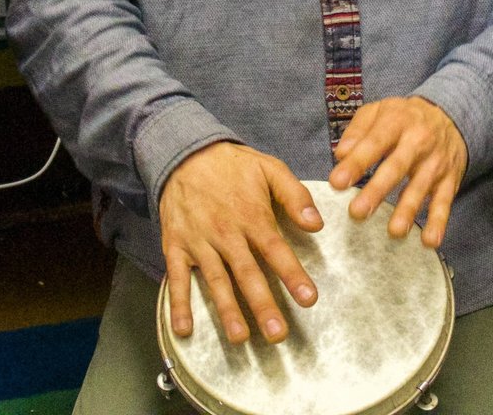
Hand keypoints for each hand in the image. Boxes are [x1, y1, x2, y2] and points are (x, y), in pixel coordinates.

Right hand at [158, 141, 323, 343]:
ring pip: (215, 281)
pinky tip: (184, 330)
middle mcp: (226, 233)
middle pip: (247, 274)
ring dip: (227, 310)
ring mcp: (199, 242)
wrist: (185, 154)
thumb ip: (294, 195)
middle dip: (263, 305)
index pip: (276, 250)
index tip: (308, 299)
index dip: (292, 275)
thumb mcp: (269, 168)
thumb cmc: (233, 165)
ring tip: (240, 337)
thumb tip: (317, 224)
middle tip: (278, 333)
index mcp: (252, 216)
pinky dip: (179, 304)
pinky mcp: (175, 246)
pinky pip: (176, 279)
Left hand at [327, 96, 467, 245]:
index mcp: (397, 122)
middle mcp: (418, 142)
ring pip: (420, 188)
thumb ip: (358, 130)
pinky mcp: (449, 180)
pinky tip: (430, 241)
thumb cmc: (405, 118)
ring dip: (408, 210)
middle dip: (377, 191)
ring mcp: (435, 163)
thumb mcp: (380, 110)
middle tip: (357, 212)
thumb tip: (340, 155)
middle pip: (397, 167)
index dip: (357, 162)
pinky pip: (444, 202)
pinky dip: (439, 222)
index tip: (337, 183)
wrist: (452, 116)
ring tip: (394, 232)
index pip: (375, 142)